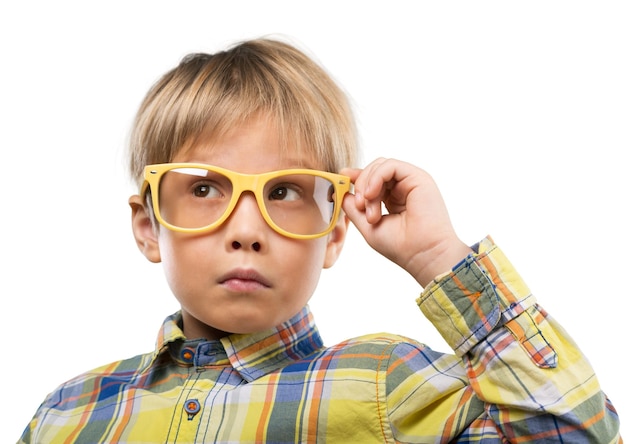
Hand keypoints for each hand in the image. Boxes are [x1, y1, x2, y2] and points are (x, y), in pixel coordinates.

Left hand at [341, 158, 471, 286]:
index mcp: (393, 198)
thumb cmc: (401, 246)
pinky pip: (390, 166)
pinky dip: (376, 177)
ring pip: (380, 166)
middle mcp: (403, 188)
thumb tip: (342, 192)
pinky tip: (372, 195)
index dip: (356, 177)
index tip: (341, 178)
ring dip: (367, 185)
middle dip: (360, 185)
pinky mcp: (418, 177)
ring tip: (368, 209)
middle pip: (374, 169)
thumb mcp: (368, 226)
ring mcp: (411, 181)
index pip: (372, 179)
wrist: (424, 254)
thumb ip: (354, 209)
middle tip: (359, 206)